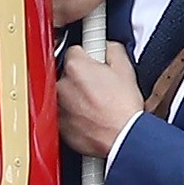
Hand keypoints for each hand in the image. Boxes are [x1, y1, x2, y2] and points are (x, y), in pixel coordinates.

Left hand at [55, 46, 144, 162]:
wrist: (122, 138)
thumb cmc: (123, 109)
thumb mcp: (125, 69)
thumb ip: (112, 49)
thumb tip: (106, 46)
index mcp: (75, 67)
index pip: (75, 51)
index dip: (88, 57)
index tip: (95, 63)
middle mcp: (61, 85)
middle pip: (67, 73)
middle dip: (82, 77)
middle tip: (99, 85)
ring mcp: (57, 106)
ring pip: (64, 94)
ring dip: (76, 96)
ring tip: (96, 103)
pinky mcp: (58, 124)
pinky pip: (63, 113)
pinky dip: (73, 114)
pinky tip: (90, 116)